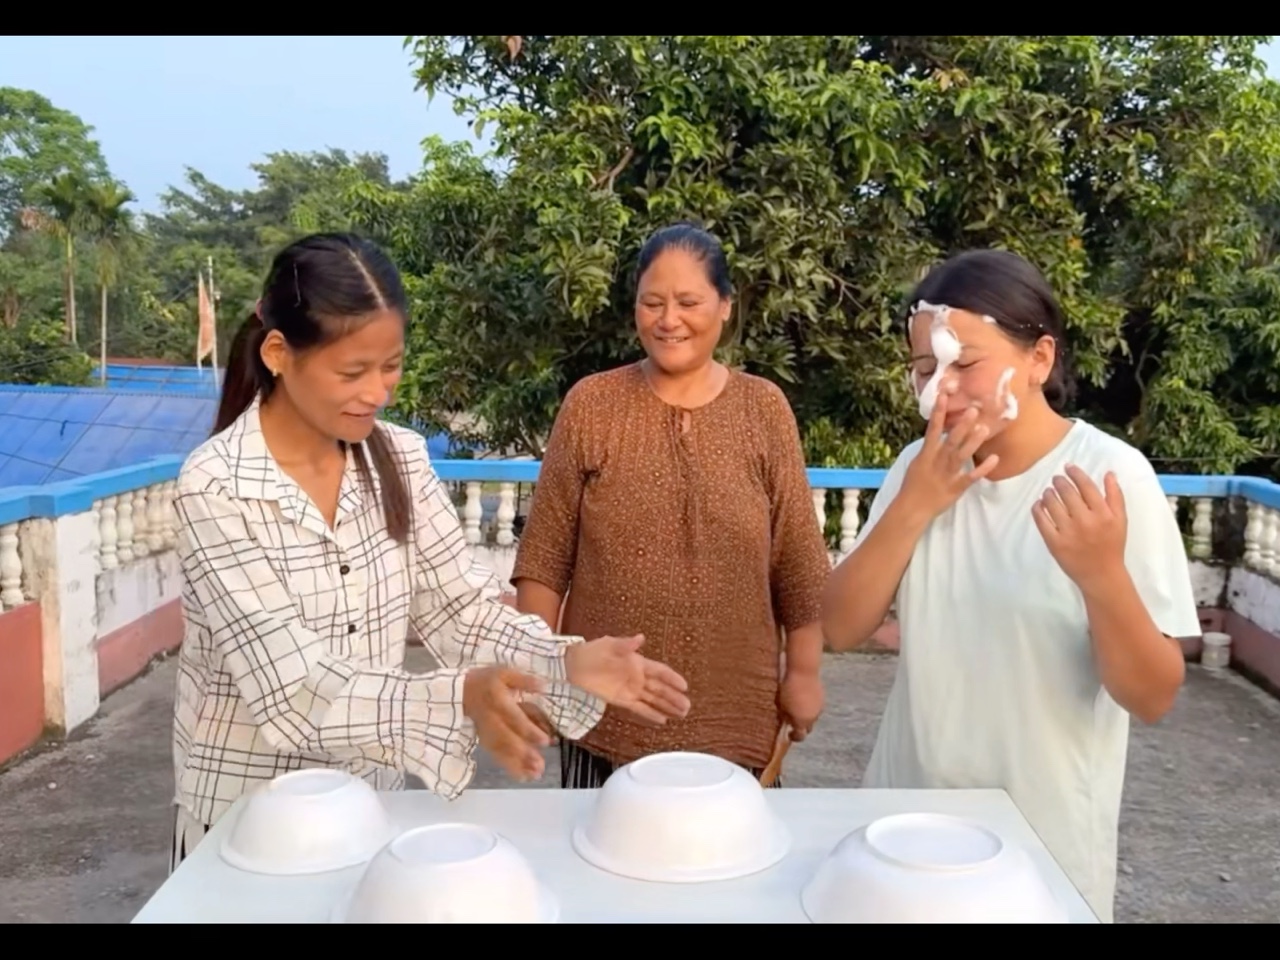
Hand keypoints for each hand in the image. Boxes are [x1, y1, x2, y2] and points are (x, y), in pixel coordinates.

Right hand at [462, 666, 550, 781]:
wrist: (459, 692)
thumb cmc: (486, 681)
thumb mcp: (504, 672)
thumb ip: (524, 680)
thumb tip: (544, 687)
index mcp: (497, 701)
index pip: (514, 718)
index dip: (528, 731)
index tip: (545, 741)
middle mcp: (491, 719)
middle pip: (506, 739)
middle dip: (523, 754)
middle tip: (540, 765)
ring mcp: (486, 732)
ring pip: (501, 751)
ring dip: (517, 764)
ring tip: (535, 775)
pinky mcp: (484, 740)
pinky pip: (496, 755)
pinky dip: (509, 767)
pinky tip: (523, 776)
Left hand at [565, 635, 690, 724]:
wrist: (574, 665)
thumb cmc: (593, 651)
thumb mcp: (609, 645)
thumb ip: (626, 645)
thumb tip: (640, 637)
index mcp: (637, 662)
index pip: (660, 671)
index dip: (672, 678)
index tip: (685, 686)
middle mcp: (637, 677)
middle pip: (660, 689)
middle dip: (674, 697)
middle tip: (688, 707)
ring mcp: (630, 690)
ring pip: (653, 700)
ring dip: (667, 707)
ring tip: (681, 715)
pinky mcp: (621, 700)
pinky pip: (639, 708)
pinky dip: (650, 714)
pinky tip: (662, 720)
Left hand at [778, 670, 823, 740]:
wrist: (803, 672)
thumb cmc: (789, 688)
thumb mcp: (781, 704)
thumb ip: (783, 716)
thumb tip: (785, 721)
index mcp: (802, 722)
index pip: (800, 737)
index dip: (794, 737)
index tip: (789, 734)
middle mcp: (813, 718)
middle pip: (807, 728)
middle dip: (801, 726)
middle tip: (792, 720)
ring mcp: (819, 708)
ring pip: (812, 717)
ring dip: (806, 716)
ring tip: (797, 706)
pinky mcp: (822, 699)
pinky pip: (816, 708)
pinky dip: (810, 707)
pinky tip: (803, 698)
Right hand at [899, 383, 1000, 521]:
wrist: (912, 508)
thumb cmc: (912, 485)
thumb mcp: (917, 463)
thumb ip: (928, 449)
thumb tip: (936, 436)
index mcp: (926, 454)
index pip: (933, 429)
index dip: (938, 412)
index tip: (944, 396)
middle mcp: (938, 461)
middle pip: (951, 440)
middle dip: (962, 425)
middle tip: (974, 410)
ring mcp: (948, 474)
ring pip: (962, 455)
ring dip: (973, 441)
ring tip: (984, 428)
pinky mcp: (957, 487)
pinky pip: (971, 476)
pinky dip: (983, 468)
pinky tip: (994, 458)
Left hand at [1032, 464, 1126, 589]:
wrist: (1101, 574)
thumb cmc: (1112, 545)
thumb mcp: (1120, 520)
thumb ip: (1115, 496)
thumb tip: (1108, 473)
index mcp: (1103, 514)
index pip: (1086, 486)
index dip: (1075, 473)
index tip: (1068, 467)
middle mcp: (1085, 521)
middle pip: (1067, 492)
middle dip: (1059, 482)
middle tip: (1056, 479)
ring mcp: (1068, 532)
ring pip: (1052, 503)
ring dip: (1048, 493)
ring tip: (1048, 492)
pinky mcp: (1054, 543)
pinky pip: (1041, 520)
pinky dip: (1038, 508)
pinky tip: (1039, 504)